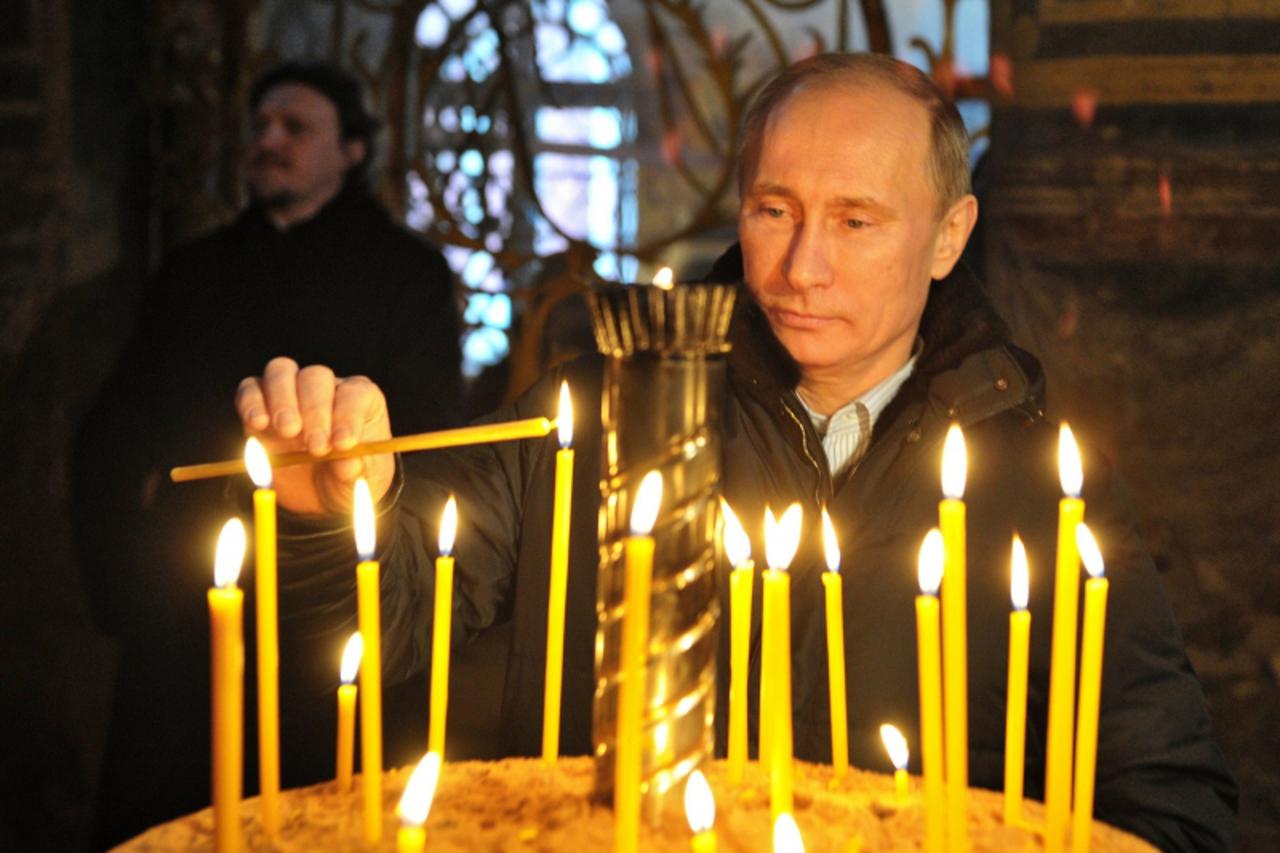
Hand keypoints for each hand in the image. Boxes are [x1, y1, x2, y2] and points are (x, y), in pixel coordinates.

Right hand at [236, 357, 393, 514]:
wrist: (315, 497)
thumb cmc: (345, 481)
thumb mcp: (358, 483)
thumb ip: (356, 472)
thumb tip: (349, 464)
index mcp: (362, 401)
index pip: (356, 394)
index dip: (349, 415)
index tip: (342, 444)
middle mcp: (326, 388)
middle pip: (316, 378)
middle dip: (315, 412)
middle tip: (315, 447)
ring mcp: (290, 391)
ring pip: (282, 372)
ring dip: (283, 400)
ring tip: (287, 431)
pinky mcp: (259, 404)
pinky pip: (250, 389)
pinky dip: (251, 402)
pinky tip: (258, 424)